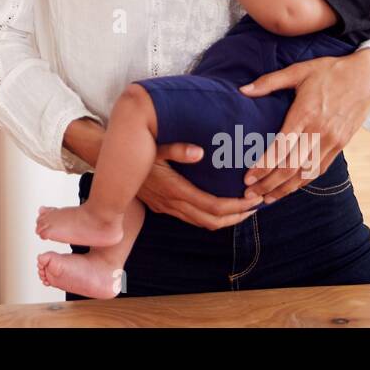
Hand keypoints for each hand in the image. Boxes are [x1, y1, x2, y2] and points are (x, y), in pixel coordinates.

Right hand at [136, 143, 262, 230]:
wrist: (111, 162)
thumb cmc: (136, 150)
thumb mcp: (155, 145)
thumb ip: (177, 149)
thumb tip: (199, 152)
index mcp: (174, 189)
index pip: (213, 206)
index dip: (237, 206)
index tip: (254, 197)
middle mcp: (172, 203)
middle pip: (212, 221)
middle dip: (238, 216)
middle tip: (258, 206)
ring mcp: (167, 208)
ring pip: (203, 224)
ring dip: (227, 220)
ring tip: (245, 210)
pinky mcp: (163, 207)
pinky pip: (192, 219)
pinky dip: (211, 218)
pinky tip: (220, 209)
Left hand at [238, 50, 369, 202]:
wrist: (367, 77)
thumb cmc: (330, 71)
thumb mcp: (298, 70)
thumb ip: (269, 82)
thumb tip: (243, 90)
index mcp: (305, 114)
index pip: (281, 147)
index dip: (264, 166)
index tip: (248, 177)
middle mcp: (319, 131)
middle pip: (291, 166)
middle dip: (269, 183)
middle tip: (250, 194)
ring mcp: (332, 141)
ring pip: (306, 173)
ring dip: (285, 188)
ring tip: (266, 198)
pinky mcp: (340, 145)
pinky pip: (320, 169)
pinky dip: (304, 182)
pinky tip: (290, 189)